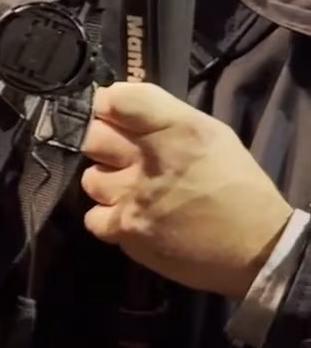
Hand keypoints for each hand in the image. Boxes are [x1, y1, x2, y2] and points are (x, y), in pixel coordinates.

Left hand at [80, 82, 293, 299]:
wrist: (257, 248)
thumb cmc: (236, 187)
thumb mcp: (212, 135)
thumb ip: (164, 117)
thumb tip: (117, 104)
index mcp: (179, 129)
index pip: (119, 99)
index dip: (108, 105)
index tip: (113, 115)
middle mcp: (151, 158)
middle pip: (93, 136)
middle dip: (102, 143)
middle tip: (119, 154)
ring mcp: (133, 196)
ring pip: (91, 178)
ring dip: (107, 182)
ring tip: (132, 190)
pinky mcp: (125, 229)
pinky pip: (93, 217)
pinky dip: (107, 218)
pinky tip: (130, 217)